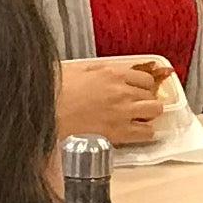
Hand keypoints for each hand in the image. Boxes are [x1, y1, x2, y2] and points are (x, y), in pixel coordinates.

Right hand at [56, 57, 171, 145]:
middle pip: (152, 95)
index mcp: (112, 73)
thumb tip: (103, 73)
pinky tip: (134, 132)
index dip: (143, 86)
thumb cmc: (55, 91)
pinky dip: (144, 133)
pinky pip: (146, 133)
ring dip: (148, 115)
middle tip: (137, 105)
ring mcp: (122, 111)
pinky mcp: (119, 132)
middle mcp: (122, 91)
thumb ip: (97, 70)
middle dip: (146, 100)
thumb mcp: (78, 69)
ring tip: (138, 118)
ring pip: (155, 111)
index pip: (145, 78)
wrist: (47, 111)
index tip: (138, 91)